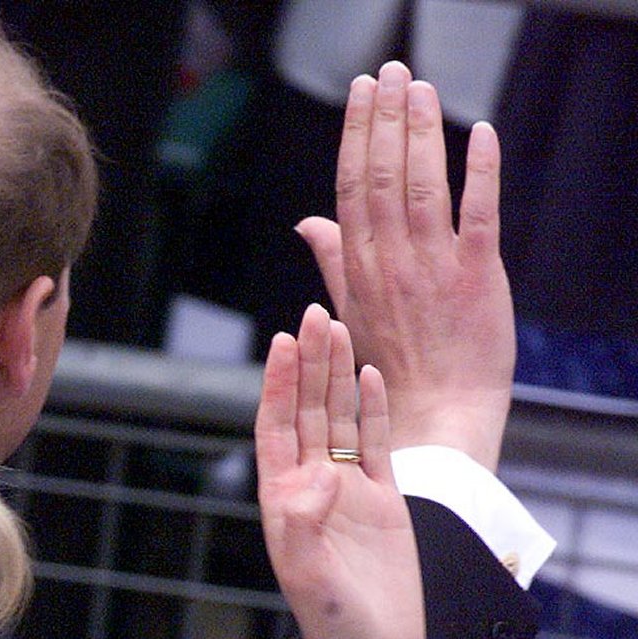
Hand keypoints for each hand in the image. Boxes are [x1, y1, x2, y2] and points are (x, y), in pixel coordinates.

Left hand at [255, 302, 421, 638]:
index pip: (275, 430)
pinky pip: (376, 444)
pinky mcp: (384, 502)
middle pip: (307, 413)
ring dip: (338, 376)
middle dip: (308, 365)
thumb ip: (304, 527)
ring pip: (341, 420)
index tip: (281, 342)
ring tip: (339, 327)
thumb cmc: (333, 623)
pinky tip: (371, 375)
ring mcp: (349, 492)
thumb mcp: (309, 576)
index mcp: (283, 501)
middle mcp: (311, 489)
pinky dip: (373, 410)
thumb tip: (315, 477)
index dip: (277, 386)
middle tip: (314, 312)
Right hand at [296, 61, 514, 470]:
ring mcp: (433, 269)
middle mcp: (392, 263)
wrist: (435, 418)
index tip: (362, 92)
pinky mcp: (477, 277)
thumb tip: (307, 222)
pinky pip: (479, 214)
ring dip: (423, 131)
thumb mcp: (349, 313)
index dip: (357, 134)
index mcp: (359, 269)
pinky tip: (480, 133)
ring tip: (421, 87)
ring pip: (423, 186)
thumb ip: (334, 260)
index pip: (352, 187)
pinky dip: (480, 171)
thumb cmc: (391, 371)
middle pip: (384, 175)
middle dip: (387, 117)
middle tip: (393, 70)